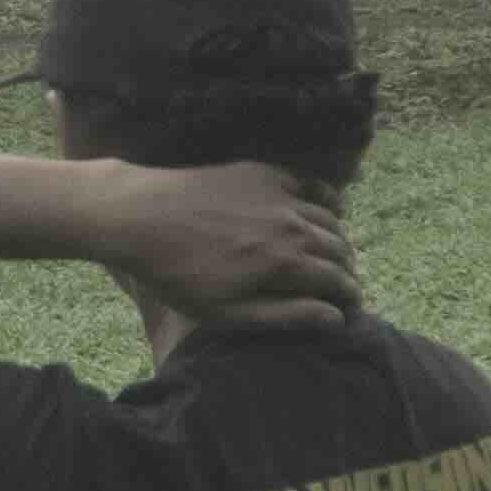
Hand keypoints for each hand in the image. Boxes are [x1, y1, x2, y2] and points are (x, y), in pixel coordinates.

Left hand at [101, 160, 361, 334]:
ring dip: (338, 238)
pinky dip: (324, 199)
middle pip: (338, 248)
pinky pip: (308, 183)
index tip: (350, 308)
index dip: (350, 297)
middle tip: (344, 285)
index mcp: (284, 263)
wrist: (140, 217)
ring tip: (335, 255)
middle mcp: (290, 224)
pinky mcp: (261, 172)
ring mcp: (277, 194)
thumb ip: (287, 315)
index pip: (337, 281)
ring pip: (329, 217)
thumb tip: (335, 319)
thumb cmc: (178, 274)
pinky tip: (324, 210)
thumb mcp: (228, 311)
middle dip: (347, 270)